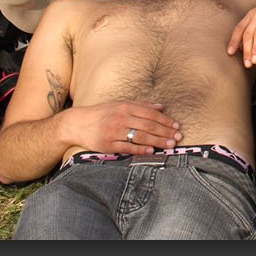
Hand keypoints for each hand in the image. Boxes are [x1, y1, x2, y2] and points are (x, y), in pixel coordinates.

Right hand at [65, 100, 179, 153]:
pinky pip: (127, 148)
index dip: (165, 120)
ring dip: (157, 141)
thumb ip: (141, 105)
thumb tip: (161, 106)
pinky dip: (140, 150)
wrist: (77, 123)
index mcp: (125, 107)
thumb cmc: (102, 113)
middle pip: (148, 125)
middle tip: (178, 138)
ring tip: (170, 145)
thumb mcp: (120, 104)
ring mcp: (114, 131)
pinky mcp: (108, 144)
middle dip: (165, 132)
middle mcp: (121, 118)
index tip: (176, 126)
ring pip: (140, 136)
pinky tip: (152, 151)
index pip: (150, 113)